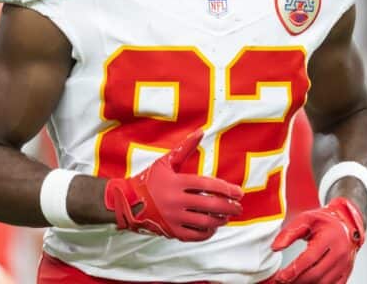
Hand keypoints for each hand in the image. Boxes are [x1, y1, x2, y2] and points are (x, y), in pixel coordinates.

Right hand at [104, 130, 243, 240]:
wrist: (127, 202)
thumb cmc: (149, 179)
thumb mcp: (166, 161)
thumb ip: (185, 147)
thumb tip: (201, 131)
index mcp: (176, 182)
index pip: (207, 185)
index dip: (226, 189)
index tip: (239, 192)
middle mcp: (175, 201)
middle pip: (209, 205)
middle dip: (229, 207)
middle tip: (239, 207)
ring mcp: (173, 218)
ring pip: (204, 222)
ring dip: (220, 220)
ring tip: (228, 216)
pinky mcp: (171, 232)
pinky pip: (194, 235)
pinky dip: (207, 233)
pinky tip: (213, 227)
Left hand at [271, 197, 365, 283]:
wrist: (346, 224)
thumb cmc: (325, 221)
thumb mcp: (305, 219)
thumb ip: (289, 232)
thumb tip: (276, 247)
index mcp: (330, 237)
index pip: (309, 258)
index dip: (293, 270)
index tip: (280, 277)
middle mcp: (339, 253)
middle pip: (315, 274)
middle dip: (296, 280)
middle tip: (281, 281)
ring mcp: (344, 265)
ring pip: (323, 283)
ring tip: (291, 282)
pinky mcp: (345, 273)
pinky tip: (307, 283)